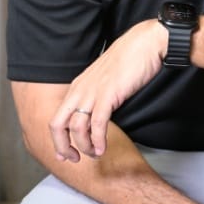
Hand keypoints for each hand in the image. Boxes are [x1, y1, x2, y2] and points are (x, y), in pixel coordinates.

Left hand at [49, 20, 165, 160]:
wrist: (145, 44)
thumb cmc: (131, 60)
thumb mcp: (106, 79)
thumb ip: (98, 94)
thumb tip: (99, 111)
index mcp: (78, 86)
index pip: (57, 117)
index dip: (58, 139)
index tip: (66, 153)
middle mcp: (80, 90)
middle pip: (57, 125)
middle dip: (62, 147)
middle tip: (74, 159)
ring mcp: (92, 92)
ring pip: (76, 127)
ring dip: (83, 146)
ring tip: (95, 155)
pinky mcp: (108, 95)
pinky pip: (96, 124)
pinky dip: (97, 140)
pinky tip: (102, 148)